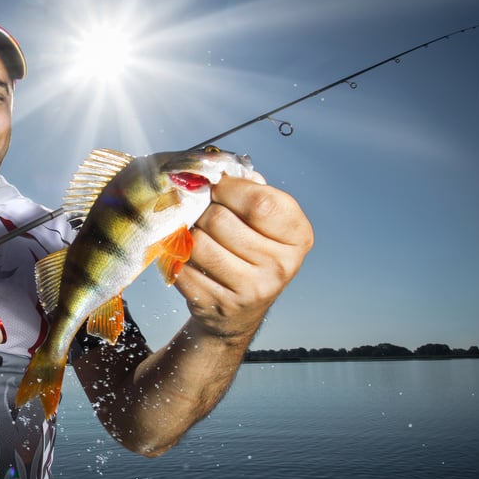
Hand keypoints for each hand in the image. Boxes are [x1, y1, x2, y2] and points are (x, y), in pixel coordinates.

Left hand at [175, 175, 313, 337]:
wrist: (240, 310)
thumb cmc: (251, 251)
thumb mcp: (264, 220)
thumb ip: (250, 190)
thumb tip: (219, 168)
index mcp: (298, 236)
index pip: (260, 202)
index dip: (229, 188)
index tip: (218, 187)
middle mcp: (281, 265)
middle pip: (220, 220)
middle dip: (205, 211)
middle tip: (207, 216)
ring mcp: (251, 289)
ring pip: (199, 243)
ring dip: (190, 235)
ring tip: (200, 237)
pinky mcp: (220, 304)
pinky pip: (184, 268)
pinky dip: (180, 259)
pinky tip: (192, 261)